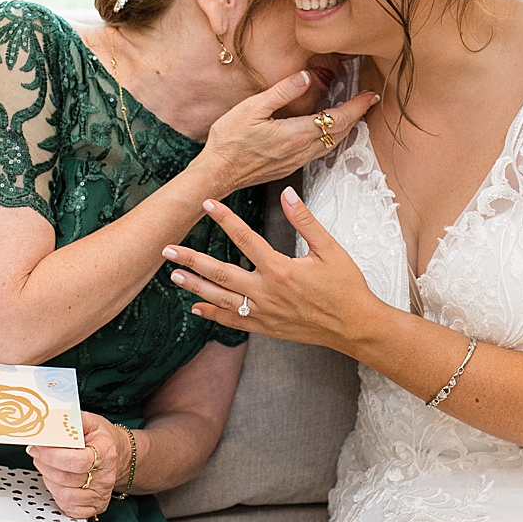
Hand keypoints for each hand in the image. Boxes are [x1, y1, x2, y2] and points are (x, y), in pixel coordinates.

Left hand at [25, 412, 127, 518]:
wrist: (118, 454)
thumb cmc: (101, 439)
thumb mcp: (89, 422)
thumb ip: (69, 420)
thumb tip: (48, 422)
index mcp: (106, 452)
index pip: (77, 461)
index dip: (52, 456)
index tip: (38, 448)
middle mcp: (106, 476)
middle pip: (66, 479)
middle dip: (44, 466)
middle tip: (37, 455)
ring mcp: (102, 493)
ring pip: (65, 496)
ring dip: (48, 481)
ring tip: (47, 468)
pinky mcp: (96, 506)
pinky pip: (70, 508)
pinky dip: (58, 497)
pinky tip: (57, 483)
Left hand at [162, 186, 380, 351]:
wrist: (356, 327)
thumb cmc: (346, 287)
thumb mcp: (330, 249)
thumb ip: (305, 221)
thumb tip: (288, 194)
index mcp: (281, 269)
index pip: (245, 238)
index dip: (224, 218)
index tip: (207, 204)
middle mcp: (266, 292)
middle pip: (220, 272)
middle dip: (191, 259)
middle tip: (167, 249)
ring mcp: (264, 313)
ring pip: (221, 299)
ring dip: (195, 287)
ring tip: (173, 275)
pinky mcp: (266, 328)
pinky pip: (233, 321)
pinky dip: (213, 314)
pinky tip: (196, 307)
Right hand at [196, 72, 377, 195]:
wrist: (217, 173)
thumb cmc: (229, 141)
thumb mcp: (252, 108)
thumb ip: (282, 91)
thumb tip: (306, 77)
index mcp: (296, 133)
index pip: (337, 119)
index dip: (357, 107)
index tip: (371, 95)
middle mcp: (301, 150)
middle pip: (340, 133)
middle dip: (357, 116)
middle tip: (369, 101)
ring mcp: (296, 160)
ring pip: (331, 144)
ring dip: (345, 128)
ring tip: (353, 114)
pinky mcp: (288, 166)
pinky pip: (318, 151)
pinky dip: (330, 138)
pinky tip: (326, 131)